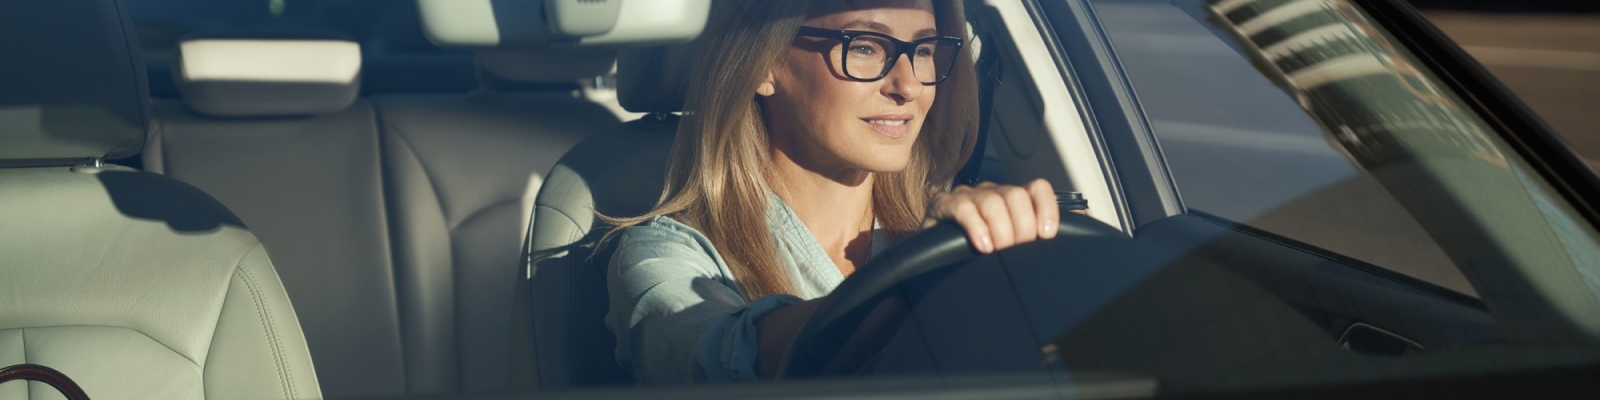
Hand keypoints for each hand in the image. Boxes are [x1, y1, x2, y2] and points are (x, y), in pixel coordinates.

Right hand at [924, 178, 1059, 253]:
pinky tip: (982, 246)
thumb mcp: (1013, 249)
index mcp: (1011, 201)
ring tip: (997, 252)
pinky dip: (977, 228)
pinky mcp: (943, 206)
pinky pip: (963, 208)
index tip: (1047, 235)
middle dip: (1022, 228)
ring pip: (993, 201)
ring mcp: (967, 197)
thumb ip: (1041, 238)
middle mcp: (991, 193)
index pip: (1037, 189)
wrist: (935, 265)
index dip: (1046, 208)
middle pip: (1016, 195)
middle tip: (1017, 252)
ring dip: (1001, 231)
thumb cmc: (976, 256)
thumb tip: (1081, 227)